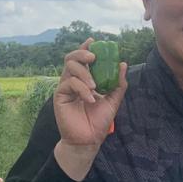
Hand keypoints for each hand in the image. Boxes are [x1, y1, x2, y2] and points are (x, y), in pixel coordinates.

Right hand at [53, 38, 126, 180]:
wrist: (88, 140)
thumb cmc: (98, 121)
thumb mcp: (113, 100)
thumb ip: (118, 83)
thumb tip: (122, 64)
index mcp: (85, 80)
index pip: (82, 59)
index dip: (86, 48)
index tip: (94, 41)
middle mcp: (73, 81)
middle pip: (71, 58)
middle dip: (82, 53)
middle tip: (93, 57)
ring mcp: (65, 88)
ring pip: (69, 68)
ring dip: (84, 73)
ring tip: (95, 86)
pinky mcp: (60, 96)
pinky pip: (69, 84)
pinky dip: (82, 89)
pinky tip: (90, 99)